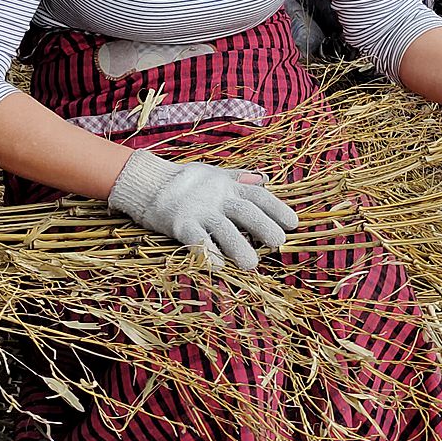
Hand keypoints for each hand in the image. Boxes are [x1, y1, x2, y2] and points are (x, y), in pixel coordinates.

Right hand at [107, 150, 299, 270]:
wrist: (148, 182)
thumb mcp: (214, 173)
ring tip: (252, 265)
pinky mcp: (180, 224)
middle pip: (245, 211)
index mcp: (228, 185)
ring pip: (224, 229)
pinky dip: (208, 253)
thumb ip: (238, 178)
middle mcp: (216, 197)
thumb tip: (264, 179)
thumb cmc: (185, 181)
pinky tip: (218, 267)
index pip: (258, 195)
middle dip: (264, 227)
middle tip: (279, 243)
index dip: (277, 208)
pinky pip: (196, 240)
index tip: (294, 223)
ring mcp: (198, 210)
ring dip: (239, 247)